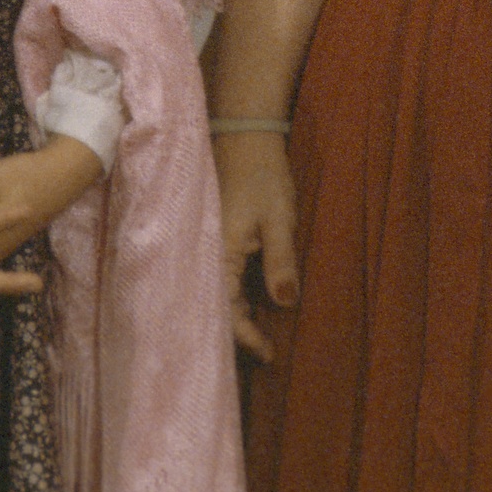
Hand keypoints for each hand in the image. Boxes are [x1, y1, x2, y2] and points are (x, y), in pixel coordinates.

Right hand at [216, 130, 299, 361]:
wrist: (245, 136)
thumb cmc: (264, 176)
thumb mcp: (279, 219)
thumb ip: (281, 262)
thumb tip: (286, 306)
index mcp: (219, 253)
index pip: (227, 310)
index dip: (247, 338)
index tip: (270, 354)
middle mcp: (205, 254)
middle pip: (216, 307)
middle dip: (237, 334)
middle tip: (265, 352)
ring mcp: (206, 245)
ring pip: (217, 293)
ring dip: (235, 315)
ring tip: (260, 335)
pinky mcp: (213, 237)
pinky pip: (219, 276)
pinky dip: (233, 295)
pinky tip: (249, 303)